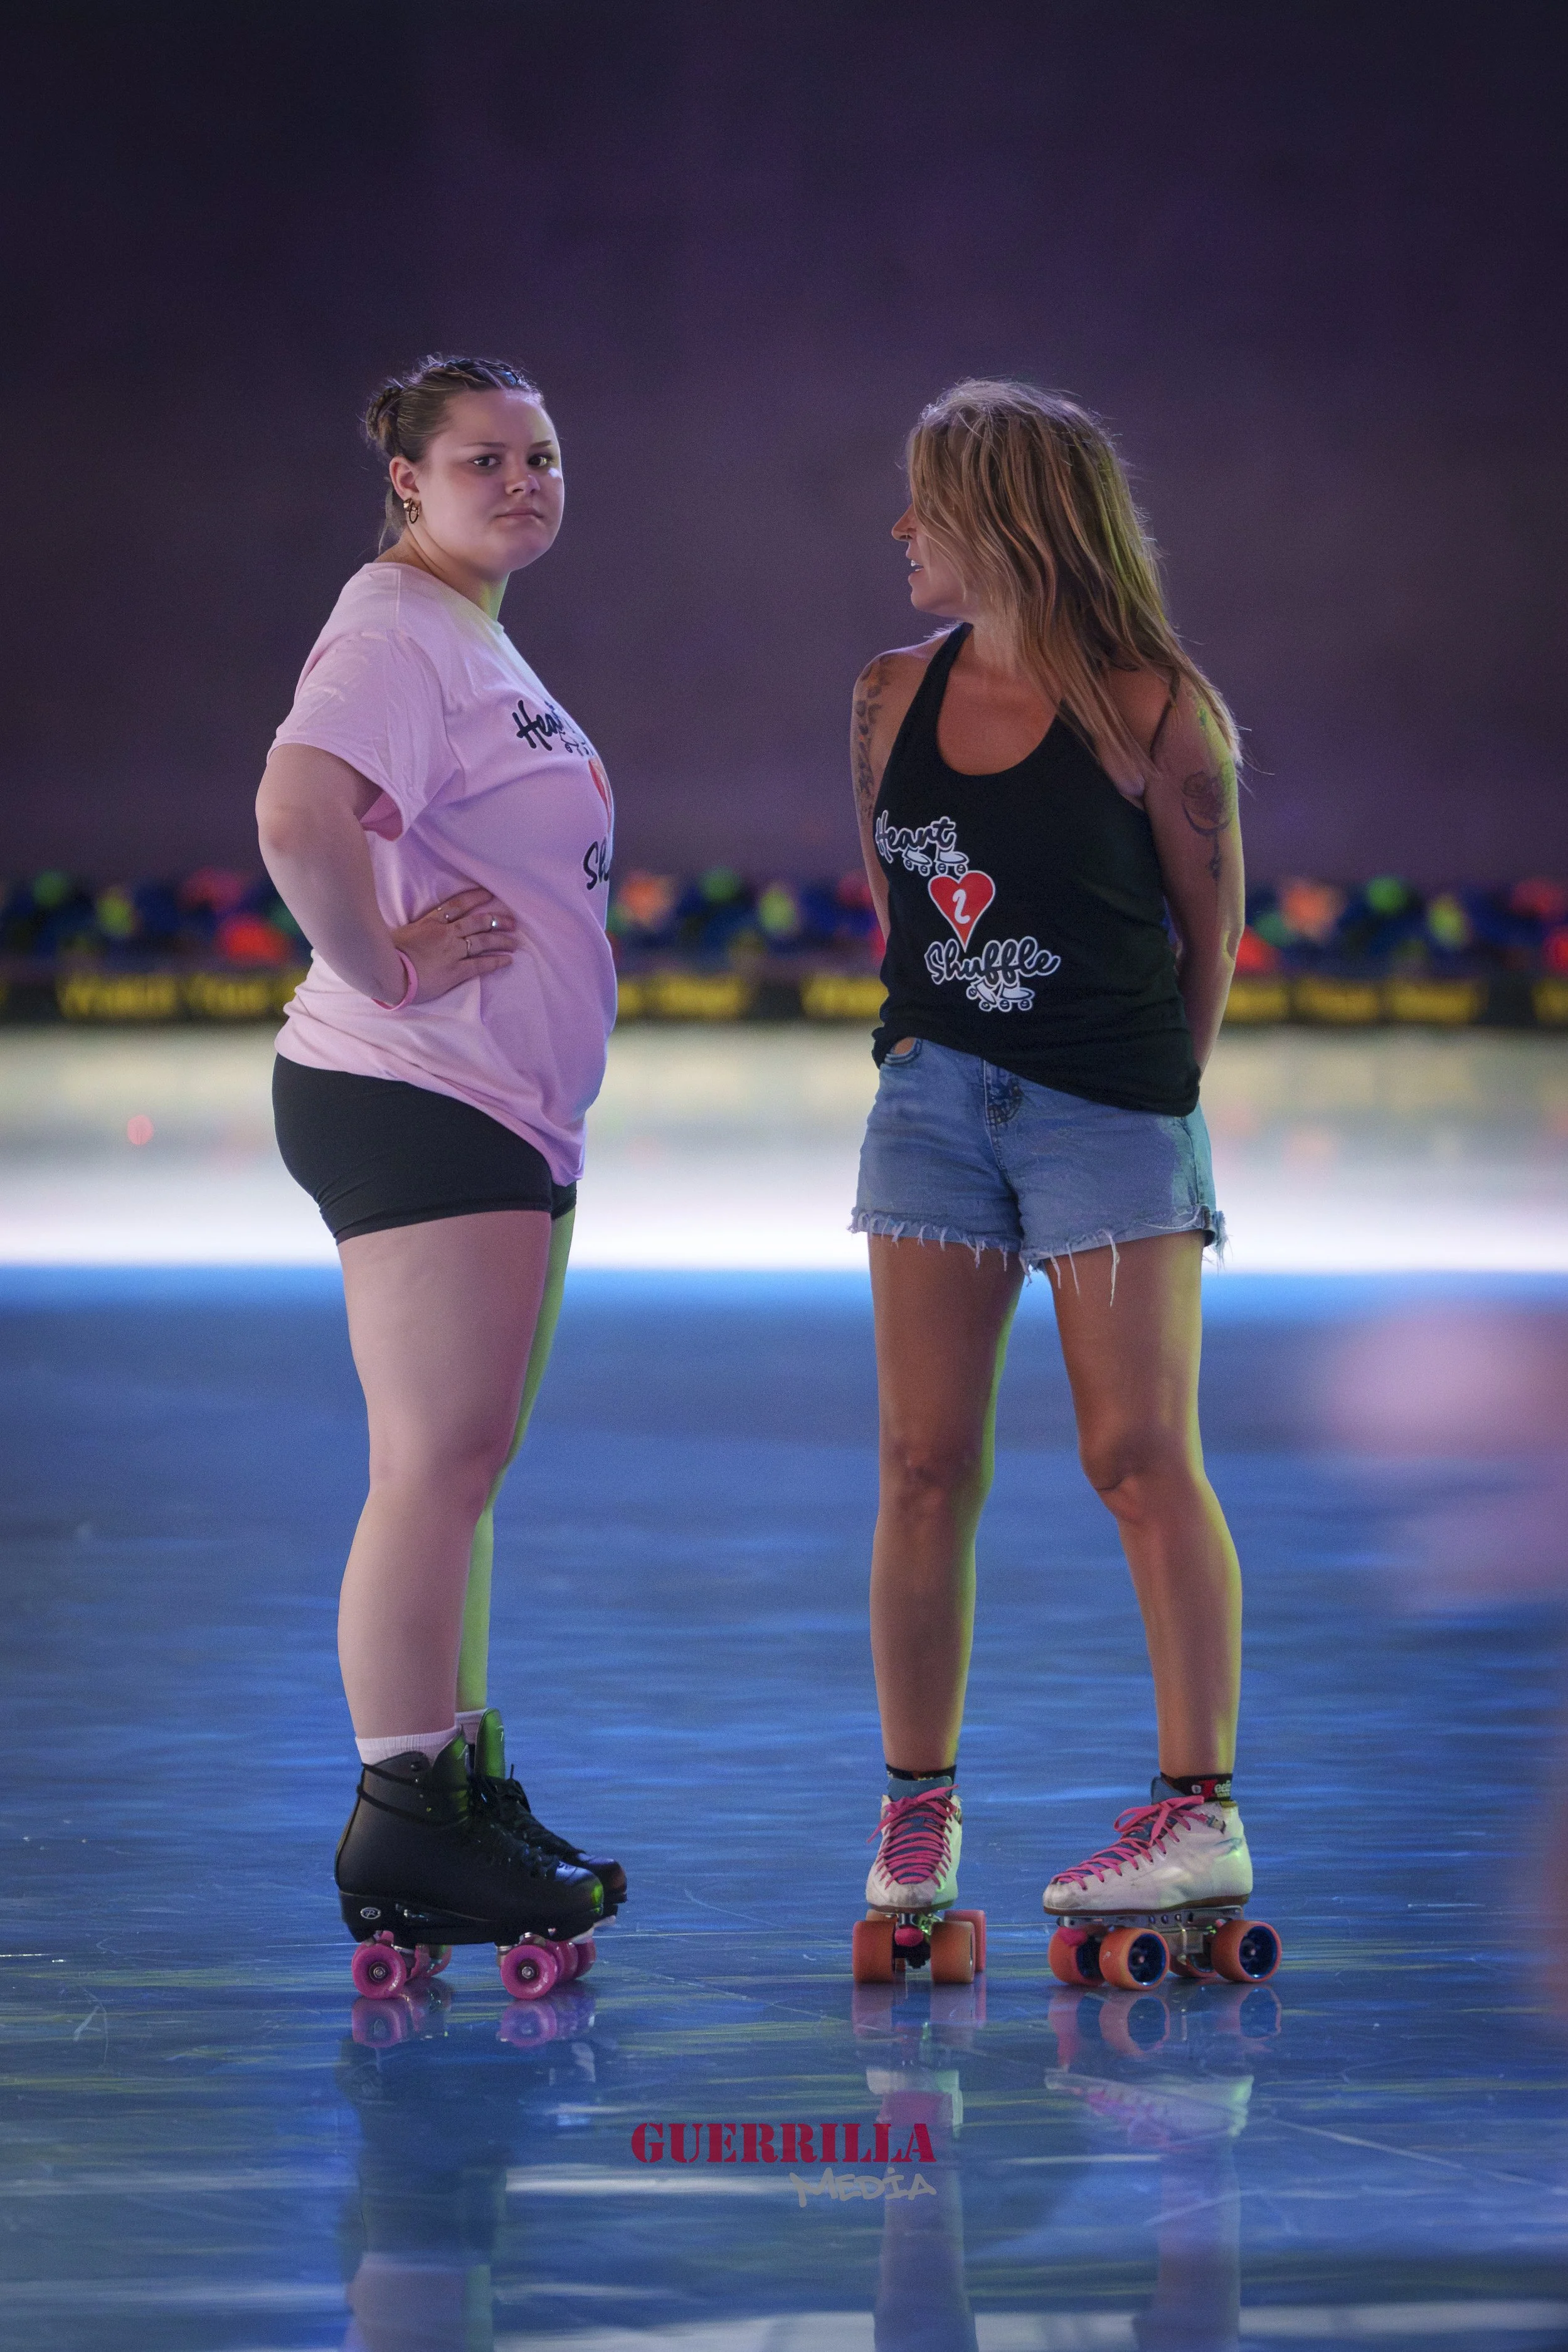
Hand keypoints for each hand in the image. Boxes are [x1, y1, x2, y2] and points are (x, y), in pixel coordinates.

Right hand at [392, 885, 517, 1001]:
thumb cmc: (387, 954)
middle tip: (512, 921)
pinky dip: (495, 961)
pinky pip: (480, 964)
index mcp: (430, 922)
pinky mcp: (455, 971)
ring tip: (514, 942)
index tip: (488, 894)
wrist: (388, 973)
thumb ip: (415, 930)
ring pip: (483, 941)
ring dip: (501, 941)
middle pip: (477, 922)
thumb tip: (417, 931)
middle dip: (497, 921)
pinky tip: (507, 960)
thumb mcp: (400, 933)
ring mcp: (452, 952)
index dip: (474, 898)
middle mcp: (446, 934)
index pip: (457, 905)